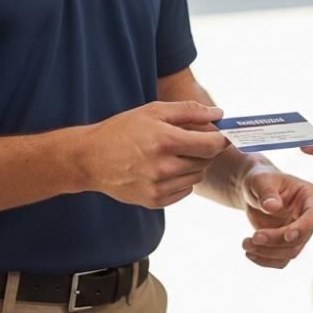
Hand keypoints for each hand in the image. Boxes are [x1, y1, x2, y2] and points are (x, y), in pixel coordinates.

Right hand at [84, 100, 228, 207]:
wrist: (91, 158)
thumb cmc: (123, 129)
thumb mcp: (154, 111)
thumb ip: (189, 111)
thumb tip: (219, 114)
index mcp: (165, 141)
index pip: (211, 145)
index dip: (221, 139)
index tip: (222, 135)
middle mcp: (163, 167)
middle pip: (206, 161)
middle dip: (204, 149)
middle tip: (189, 140)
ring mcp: (158, 187)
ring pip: (197, 176)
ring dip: (193, 164)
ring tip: (173, 153)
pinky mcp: (153, 201)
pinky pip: (184, 191)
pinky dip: (182, 179)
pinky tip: (165, 168)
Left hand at [239, 167, 312, 268]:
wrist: (253, 191)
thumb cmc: (260, 180)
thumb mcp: (260, 179)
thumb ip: (267, 191)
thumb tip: (273, 207)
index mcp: (310, 196)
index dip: (303, 227)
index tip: (287, 235)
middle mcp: (308, 216)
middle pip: (300, 238)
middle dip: (275, 241)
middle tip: (253, 237)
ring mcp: (299, 232)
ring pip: (290, 252)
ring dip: (268, 253)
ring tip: (246, 244)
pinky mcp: (287, 244)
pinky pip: (281, 260)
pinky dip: (265, 261)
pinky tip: (250, 254)